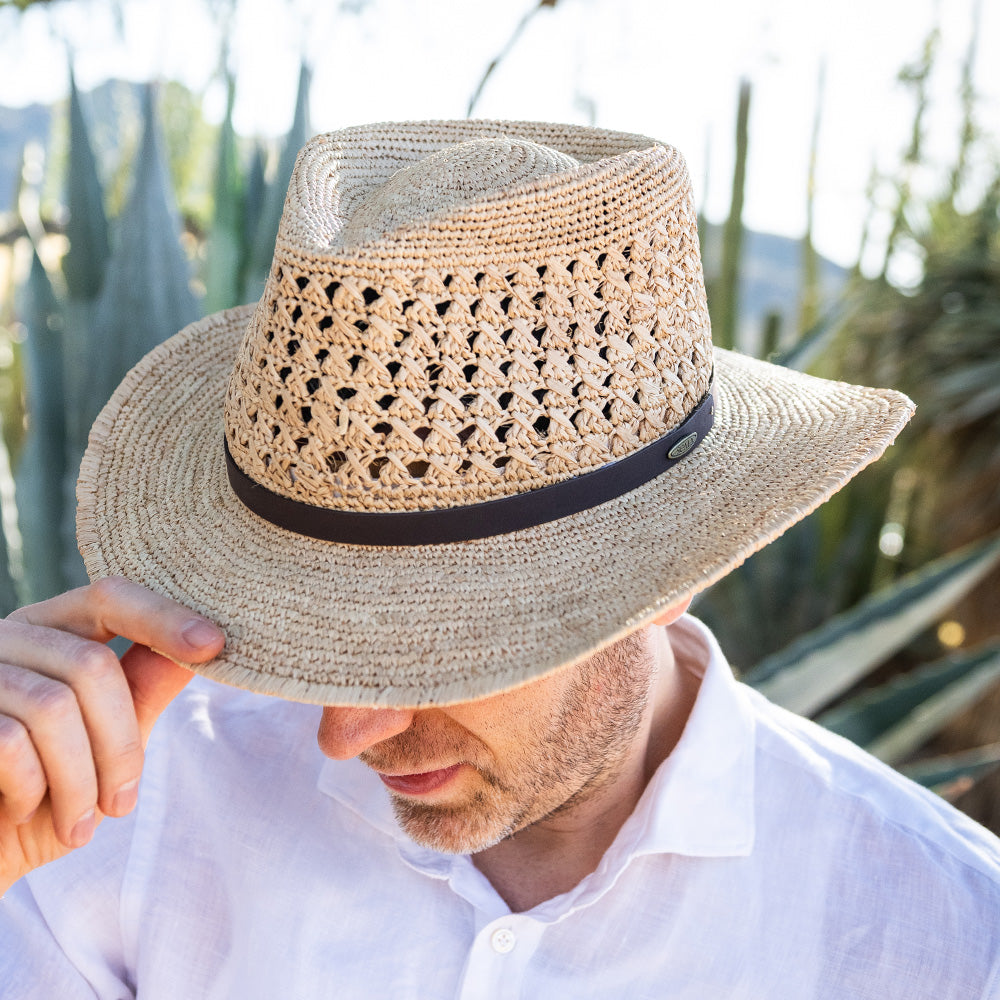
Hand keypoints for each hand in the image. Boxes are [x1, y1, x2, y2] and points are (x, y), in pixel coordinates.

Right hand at [0, 577, 224, 893]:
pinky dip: (34, 789)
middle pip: (92, 664)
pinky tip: (29, 812)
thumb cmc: (43, 796)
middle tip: (122, 803)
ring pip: (54, 707)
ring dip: (81, 779)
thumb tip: (210, 642)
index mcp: (50, 632)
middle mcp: (8, 639)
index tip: (214, 644)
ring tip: (80, 824)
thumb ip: (144, 689)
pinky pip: (10, 742)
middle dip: (120, 744)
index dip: (162, 618)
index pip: (109, 598)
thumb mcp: (106, 741)